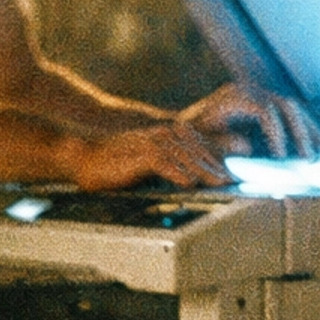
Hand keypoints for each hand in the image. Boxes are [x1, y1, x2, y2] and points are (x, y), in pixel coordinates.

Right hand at [63, 121, 230, 191]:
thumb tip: (192, 181)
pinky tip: (189, 183)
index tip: (236, 177)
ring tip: (220, 185)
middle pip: (199, 151)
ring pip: (186, 157)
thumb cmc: (114, 164)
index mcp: (168, 135)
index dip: (220, 162)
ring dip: (205, 172)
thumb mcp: (149, 166)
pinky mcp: (140, 154)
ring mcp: (153, 142)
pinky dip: (178, 174)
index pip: (202, 148)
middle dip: (218, 167)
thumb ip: (171, 169)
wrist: (84, 158)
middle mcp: (164, 135)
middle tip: (236, 182)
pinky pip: (164, 164)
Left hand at [179, 83, 319, 158]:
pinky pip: (291, 113)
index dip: (276, 133)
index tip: (281, 156)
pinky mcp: (266, 102)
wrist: (185, 122)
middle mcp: (250, 90)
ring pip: (293, 108)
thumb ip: (220, 143)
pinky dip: (305, 128)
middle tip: (309, 159)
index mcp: (234, 96)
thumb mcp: (201, 139)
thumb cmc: (192, 134)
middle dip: (300, 133)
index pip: (264, 110)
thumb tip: (247, 146)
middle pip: (285, 106)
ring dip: (309, 130)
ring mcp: (260, 94)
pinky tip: (319, 144)